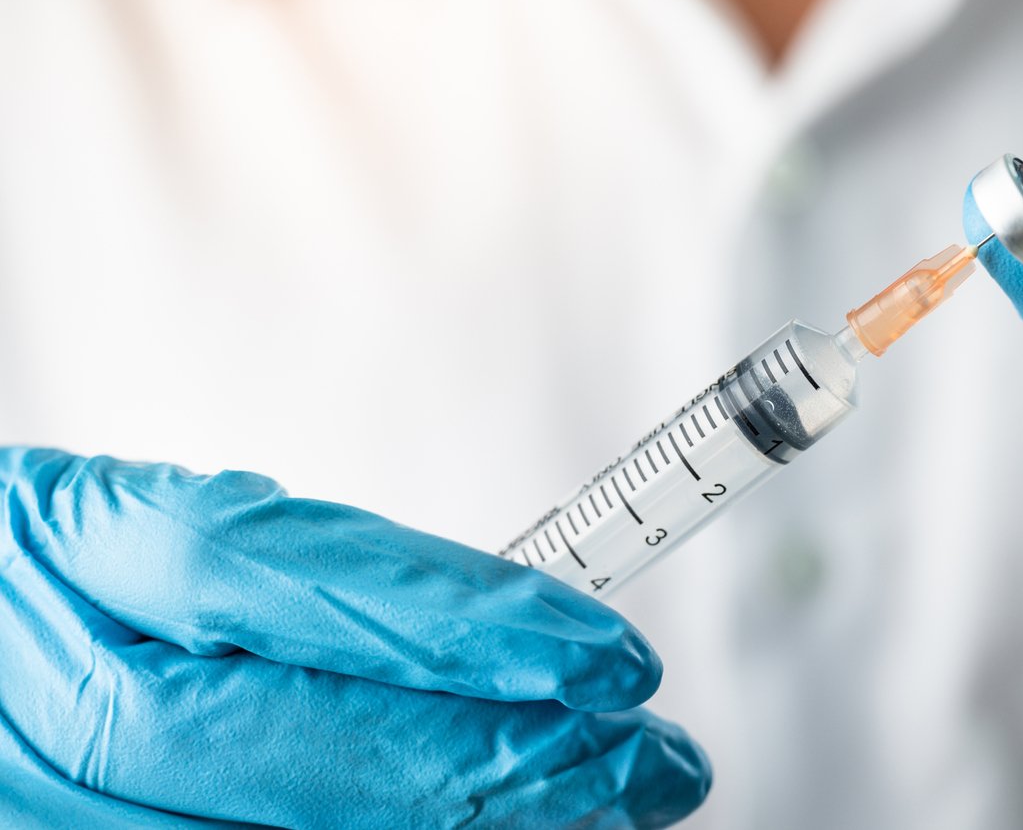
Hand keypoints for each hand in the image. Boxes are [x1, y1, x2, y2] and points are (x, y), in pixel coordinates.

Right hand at [0, 447, 709, 827]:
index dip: (467, 627)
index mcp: (80, 545)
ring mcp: (67, 811)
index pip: (290, 586)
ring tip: (612, 806)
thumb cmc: (76, 582)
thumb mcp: (173, 530)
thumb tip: (510, 632)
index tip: (608, 652)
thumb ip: (321, 576)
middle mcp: (61, 698)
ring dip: (490, 827)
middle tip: (653, 754)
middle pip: (314, 744)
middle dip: (514, 755)